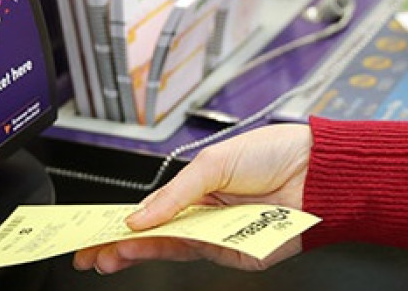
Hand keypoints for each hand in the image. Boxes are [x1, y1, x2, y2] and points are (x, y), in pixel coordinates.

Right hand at [73, 125, 312, 273]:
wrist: (317, 171)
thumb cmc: (276, 154)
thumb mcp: (214, 162)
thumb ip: (175, 193)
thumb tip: (140, 215)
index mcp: (197, 188)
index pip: (152, 209)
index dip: (122, 219)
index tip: (94, 229)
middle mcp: (205, 214)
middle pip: (155, 234)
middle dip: (120, 244)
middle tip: (90, 253)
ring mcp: (219, 235)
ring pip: (171, 247)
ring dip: (138, 251)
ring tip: (110, 253)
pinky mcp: (236, 252)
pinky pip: (199, 251)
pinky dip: (172, 248)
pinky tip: (150, 242)